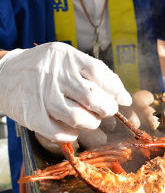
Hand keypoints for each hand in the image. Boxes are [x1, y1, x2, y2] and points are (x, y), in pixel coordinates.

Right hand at [0, 42, 131, 141]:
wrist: (4, 73)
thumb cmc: (45, 67)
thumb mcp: (67, 59)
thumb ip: (93, 73)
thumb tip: (123, 97)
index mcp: (67, 57)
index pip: (99, 73)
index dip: (116, 89)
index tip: (124, 99)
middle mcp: (54, 74)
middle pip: (91, 97)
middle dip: (106, 108)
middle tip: (107, 111)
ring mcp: (41, 94)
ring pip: (77, 116)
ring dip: (91, 123)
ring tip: (91, 120)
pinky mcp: (31, 114)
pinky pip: (57, 131)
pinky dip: (71, 134)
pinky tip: (73, 130)